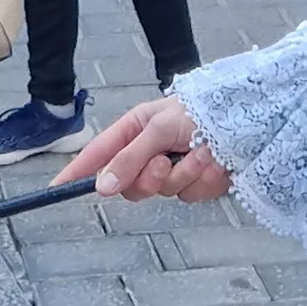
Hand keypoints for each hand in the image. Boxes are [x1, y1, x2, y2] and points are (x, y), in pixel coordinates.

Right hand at [60, 95, 231, 202]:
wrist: (250, 118)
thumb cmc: (200, 110)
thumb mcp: (158, 129)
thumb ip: (129, 159)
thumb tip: (101, 187)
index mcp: (137, 130)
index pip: (98, 155)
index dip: (78, 172)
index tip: (56, 188)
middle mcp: (153, 152)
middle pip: (131, 185)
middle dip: (150, 178)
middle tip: (163, 163)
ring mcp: (177, 169)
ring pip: (166, 192)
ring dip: (185, 174)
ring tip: (202, 152)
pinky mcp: (200, 182)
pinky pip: (193, 194)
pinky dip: (205, 180)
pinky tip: (218, 162)